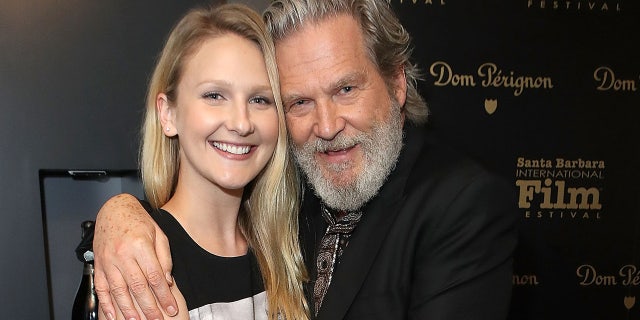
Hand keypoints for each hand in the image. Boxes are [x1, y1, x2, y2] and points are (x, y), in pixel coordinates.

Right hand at [93, 193, 176, 319]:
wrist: (114, 210)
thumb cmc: (139, 221)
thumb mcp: (159, 234)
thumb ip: (164, 258)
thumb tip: (168, 281)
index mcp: (140, 245)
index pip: (154, 276)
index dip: (163, 295)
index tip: (171, 308)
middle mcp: (122, 254)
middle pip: (137, 287)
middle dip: (149, 307)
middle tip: (157, 319)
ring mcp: (107, 261)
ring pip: (118, 290)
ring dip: (128, 309)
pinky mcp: (98, 265)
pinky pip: (101, 288)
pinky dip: (106, 304)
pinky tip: (112, 315)